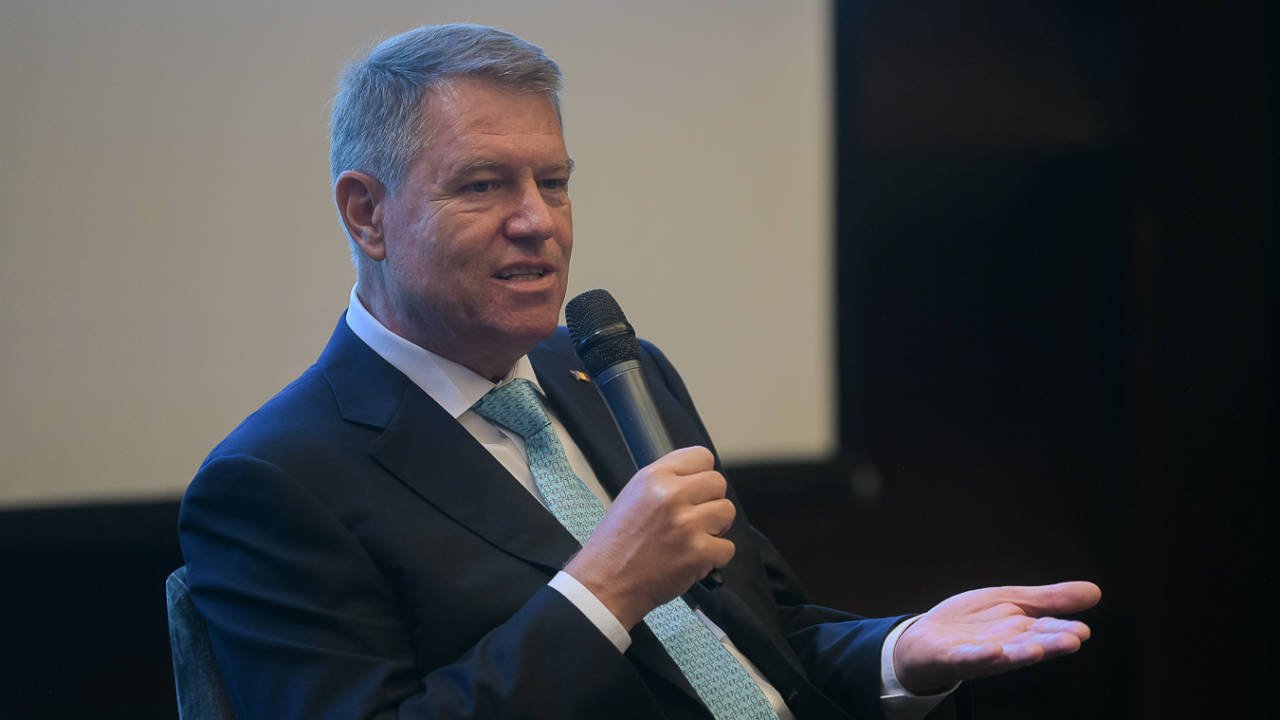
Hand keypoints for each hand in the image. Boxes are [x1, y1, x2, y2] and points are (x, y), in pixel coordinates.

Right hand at [563, 446, 734, 628]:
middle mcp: (671, 495)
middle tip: (693, 519)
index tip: (696, 491)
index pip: (702, 457)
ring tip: (693, 539)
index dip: (701, 475)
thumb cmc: (615, 545)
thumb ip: (665, 481)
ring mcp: (686, 524)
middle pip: (718, 483)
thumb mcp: (632, 496)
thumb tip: (696, 478)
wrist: (605, 584)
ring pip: (727, 512)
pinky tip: (693, 560)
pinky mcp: (698, 552)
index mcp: (654, 477)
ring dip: (716, 528)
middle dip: (710, 502)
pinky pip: (727, 548)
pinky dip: (714, 558)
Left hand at [893, 581, 1100, 693]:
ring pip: (1005, 655)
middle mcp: (1006, 645)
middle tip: (1073, 640)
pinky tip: (992, 650)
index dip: (1064, 630)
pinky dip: (980, 656)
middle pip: (1031, 643)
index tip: (1082, 631)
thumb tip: (1095, 591)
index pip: (1047, 629)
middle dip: (1051, 643)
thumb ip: (1051, 600)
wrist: (926, 638)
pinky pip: (969, 658)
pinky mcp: (955, 657)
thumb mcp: (1013, 601)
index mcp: (1021, 631)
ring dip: (1021, 653)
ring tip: (1037, 648)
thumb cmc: (973, 623)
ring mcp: (981, 654)